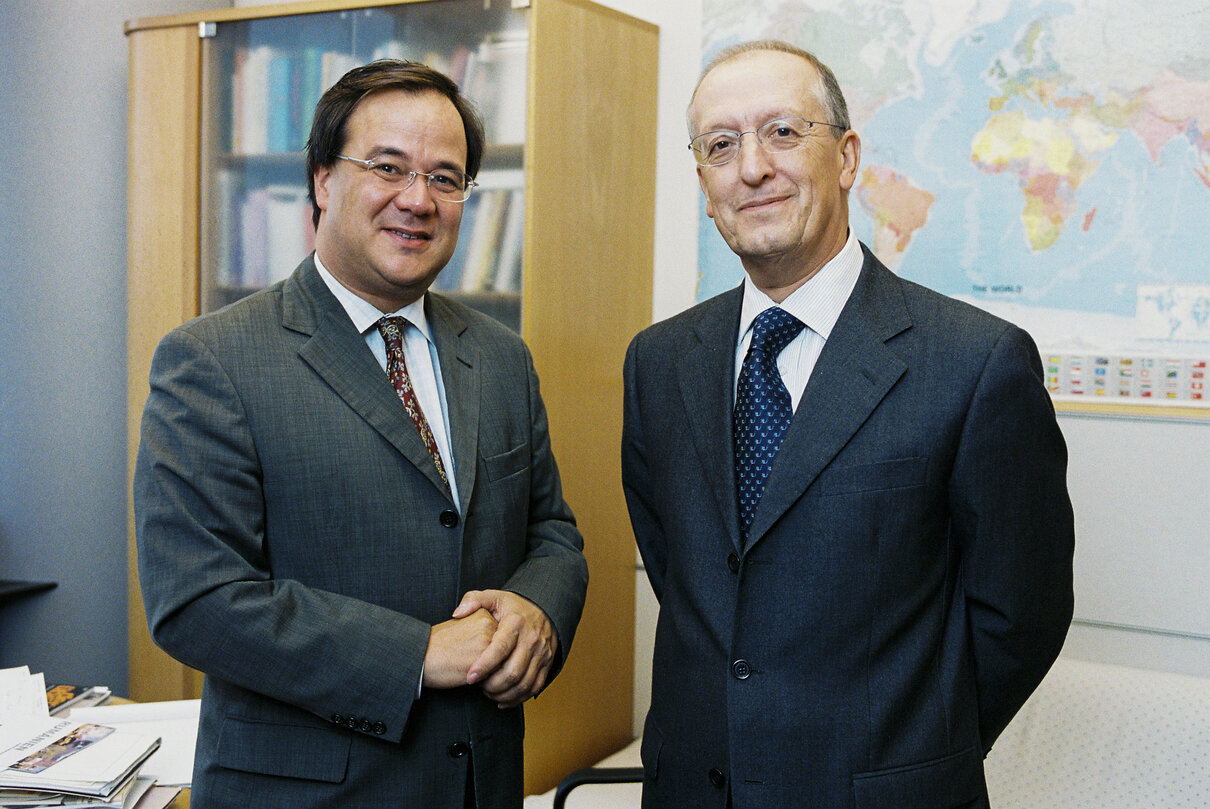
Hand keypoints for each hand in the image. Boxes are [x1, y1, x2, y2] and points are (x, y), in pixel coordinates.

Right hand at [422, 608, 498, 689]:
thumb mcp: (463, 626)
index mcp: (484, 613)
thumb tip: (505, 649)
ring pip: (503, 664)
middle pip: (505, 651)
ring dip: (490, 671)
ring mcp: (487, 641)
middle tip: (467, 657)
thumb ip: (485, 631)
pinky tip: (467, 673)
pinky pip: (496, 676)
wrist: (420, 655)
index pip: (502, 638)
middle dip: (492, 660)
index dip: (486, 650)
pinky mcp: (482, 659)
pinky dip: (485, 680)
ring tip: (467, 664)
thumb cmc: (440, 645)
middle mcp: (489, 624)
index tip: (467, 647)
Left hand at [454, 590, 557, 708]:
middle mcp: (532, 639)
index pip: (500, 648)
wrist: (545, 609)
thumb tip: (457, 614)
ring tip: (488, 692)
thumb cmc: (514, 606)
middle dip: (492, 685)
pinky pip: (534, 687)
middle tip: (478, 686)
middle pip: (513, 672)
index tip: (470, 677)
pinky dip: (518, 698)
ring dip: (504, 694)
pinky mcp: (547, 664)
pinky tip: (502, 699)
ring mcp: (542, 653)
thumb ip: (473, 601)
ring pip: (524, 684)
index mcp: (516, 623)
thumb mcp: (494, 597)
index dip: (484, 665)